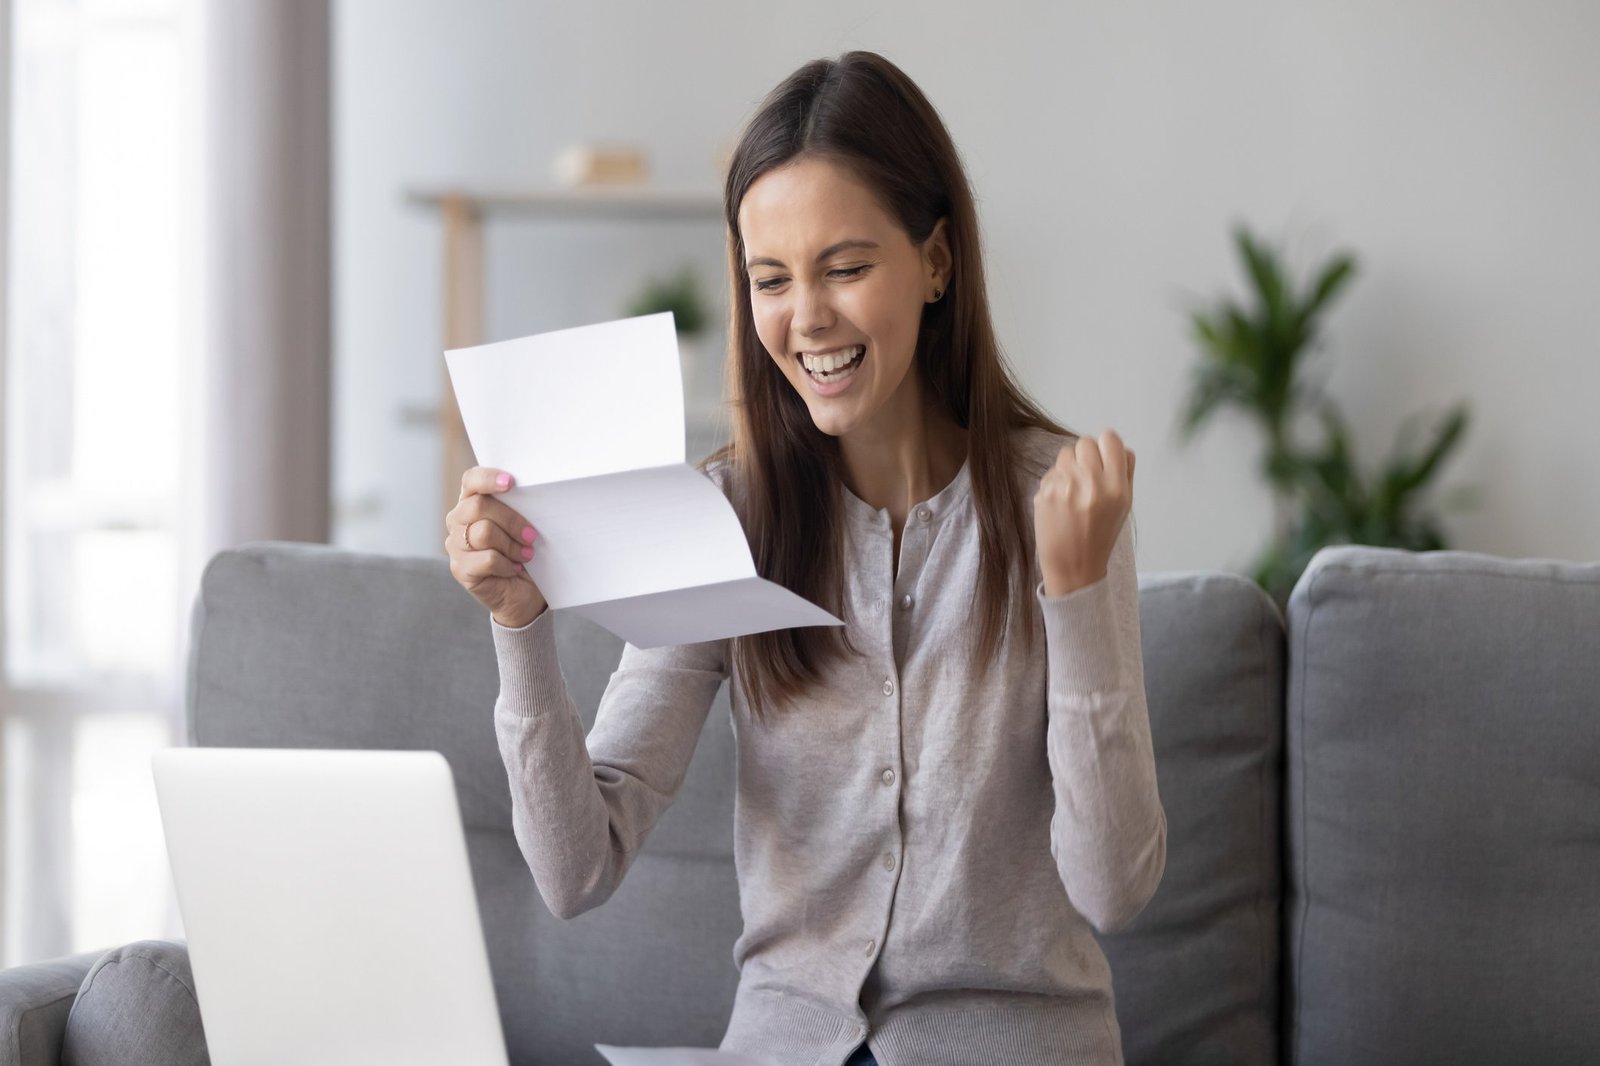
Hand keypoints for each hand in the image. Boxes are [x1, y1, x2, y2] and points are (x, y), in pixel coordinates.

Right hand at [444, 467, 547, 627]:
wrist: (524, 592)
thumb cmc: (525, 552)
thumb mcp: (523, 525)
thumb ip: (519, 507)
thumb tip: (533, 495)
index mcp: (472, 501)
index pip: (471, 480)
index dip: (488, 478)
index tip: (511, 482)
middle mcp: (458, 520)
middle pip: (479, 506)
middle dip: (511, 520)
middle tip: (531, 535)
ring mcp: (455, 545)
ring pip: (484, 533)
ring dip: (512, 545)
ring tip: (526, 554)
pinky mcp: (460, 569)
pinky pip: (488, 559)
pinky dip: (507, 565)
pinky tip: (514, 569)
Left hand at [1034, 429, 1135, 596]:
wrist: (1074, 565)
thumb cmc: (1100, 534)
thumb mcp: (1124, 505)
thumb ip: (1125, 472)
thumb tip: (1117, 445)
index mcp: (1116, 487)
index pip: (1110, 439)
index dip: (1106, 446)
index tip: (1103, 457)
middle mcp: (1092, 483)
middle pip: (1086, 441)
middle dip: (1086, 455)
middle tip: (1086, 475)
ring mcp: (1066, 486)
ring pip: (1066, 452)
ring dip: (1069, 465)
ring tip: (1073, 489)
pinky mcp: (1045, 492)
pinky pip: (1051, 471)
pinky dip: (1055, 481)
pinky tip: (1060, 501)